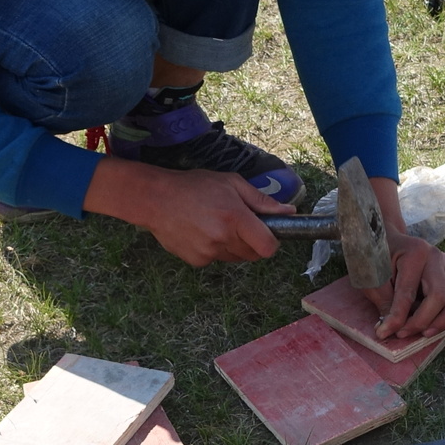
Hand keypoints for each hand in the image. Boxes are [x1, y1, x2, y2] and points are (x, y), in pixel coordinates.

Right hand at [83, 156, 285, 265]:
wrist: (155, 199)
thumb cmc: (194, 186)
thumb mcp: (231, 183)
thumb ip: (261, 201)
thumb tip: (289, 212)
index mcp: (234, 217)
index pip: (267, 247)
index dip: (271, 242)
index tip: (267, 233)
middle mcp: (223, 238)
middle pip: (253, 254)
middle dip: (252, 242)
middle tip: (239, 223)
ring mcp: (208, 252)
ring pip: (235, 257)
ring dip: (234, 246)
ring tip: (216, 224)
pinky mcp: (196, 261)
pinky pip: (216, 259)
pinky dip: (215, 250)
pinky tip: (201, 232)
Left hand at [364, 233, 444, 340]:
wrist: (386, 237)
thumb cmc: (376, 255)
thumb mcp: (372, 277)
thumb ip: (383, 301)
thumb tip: (389, 329)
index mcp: (414, 252)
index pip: (408, 293)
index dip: (397, 317)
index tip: (384, 333)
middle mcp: (434, 257)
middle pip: (440, 296)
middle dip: (422, 321)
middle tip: (402, 334)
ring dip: (443, 320)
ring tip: (424, 334)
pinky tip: (431, 324)